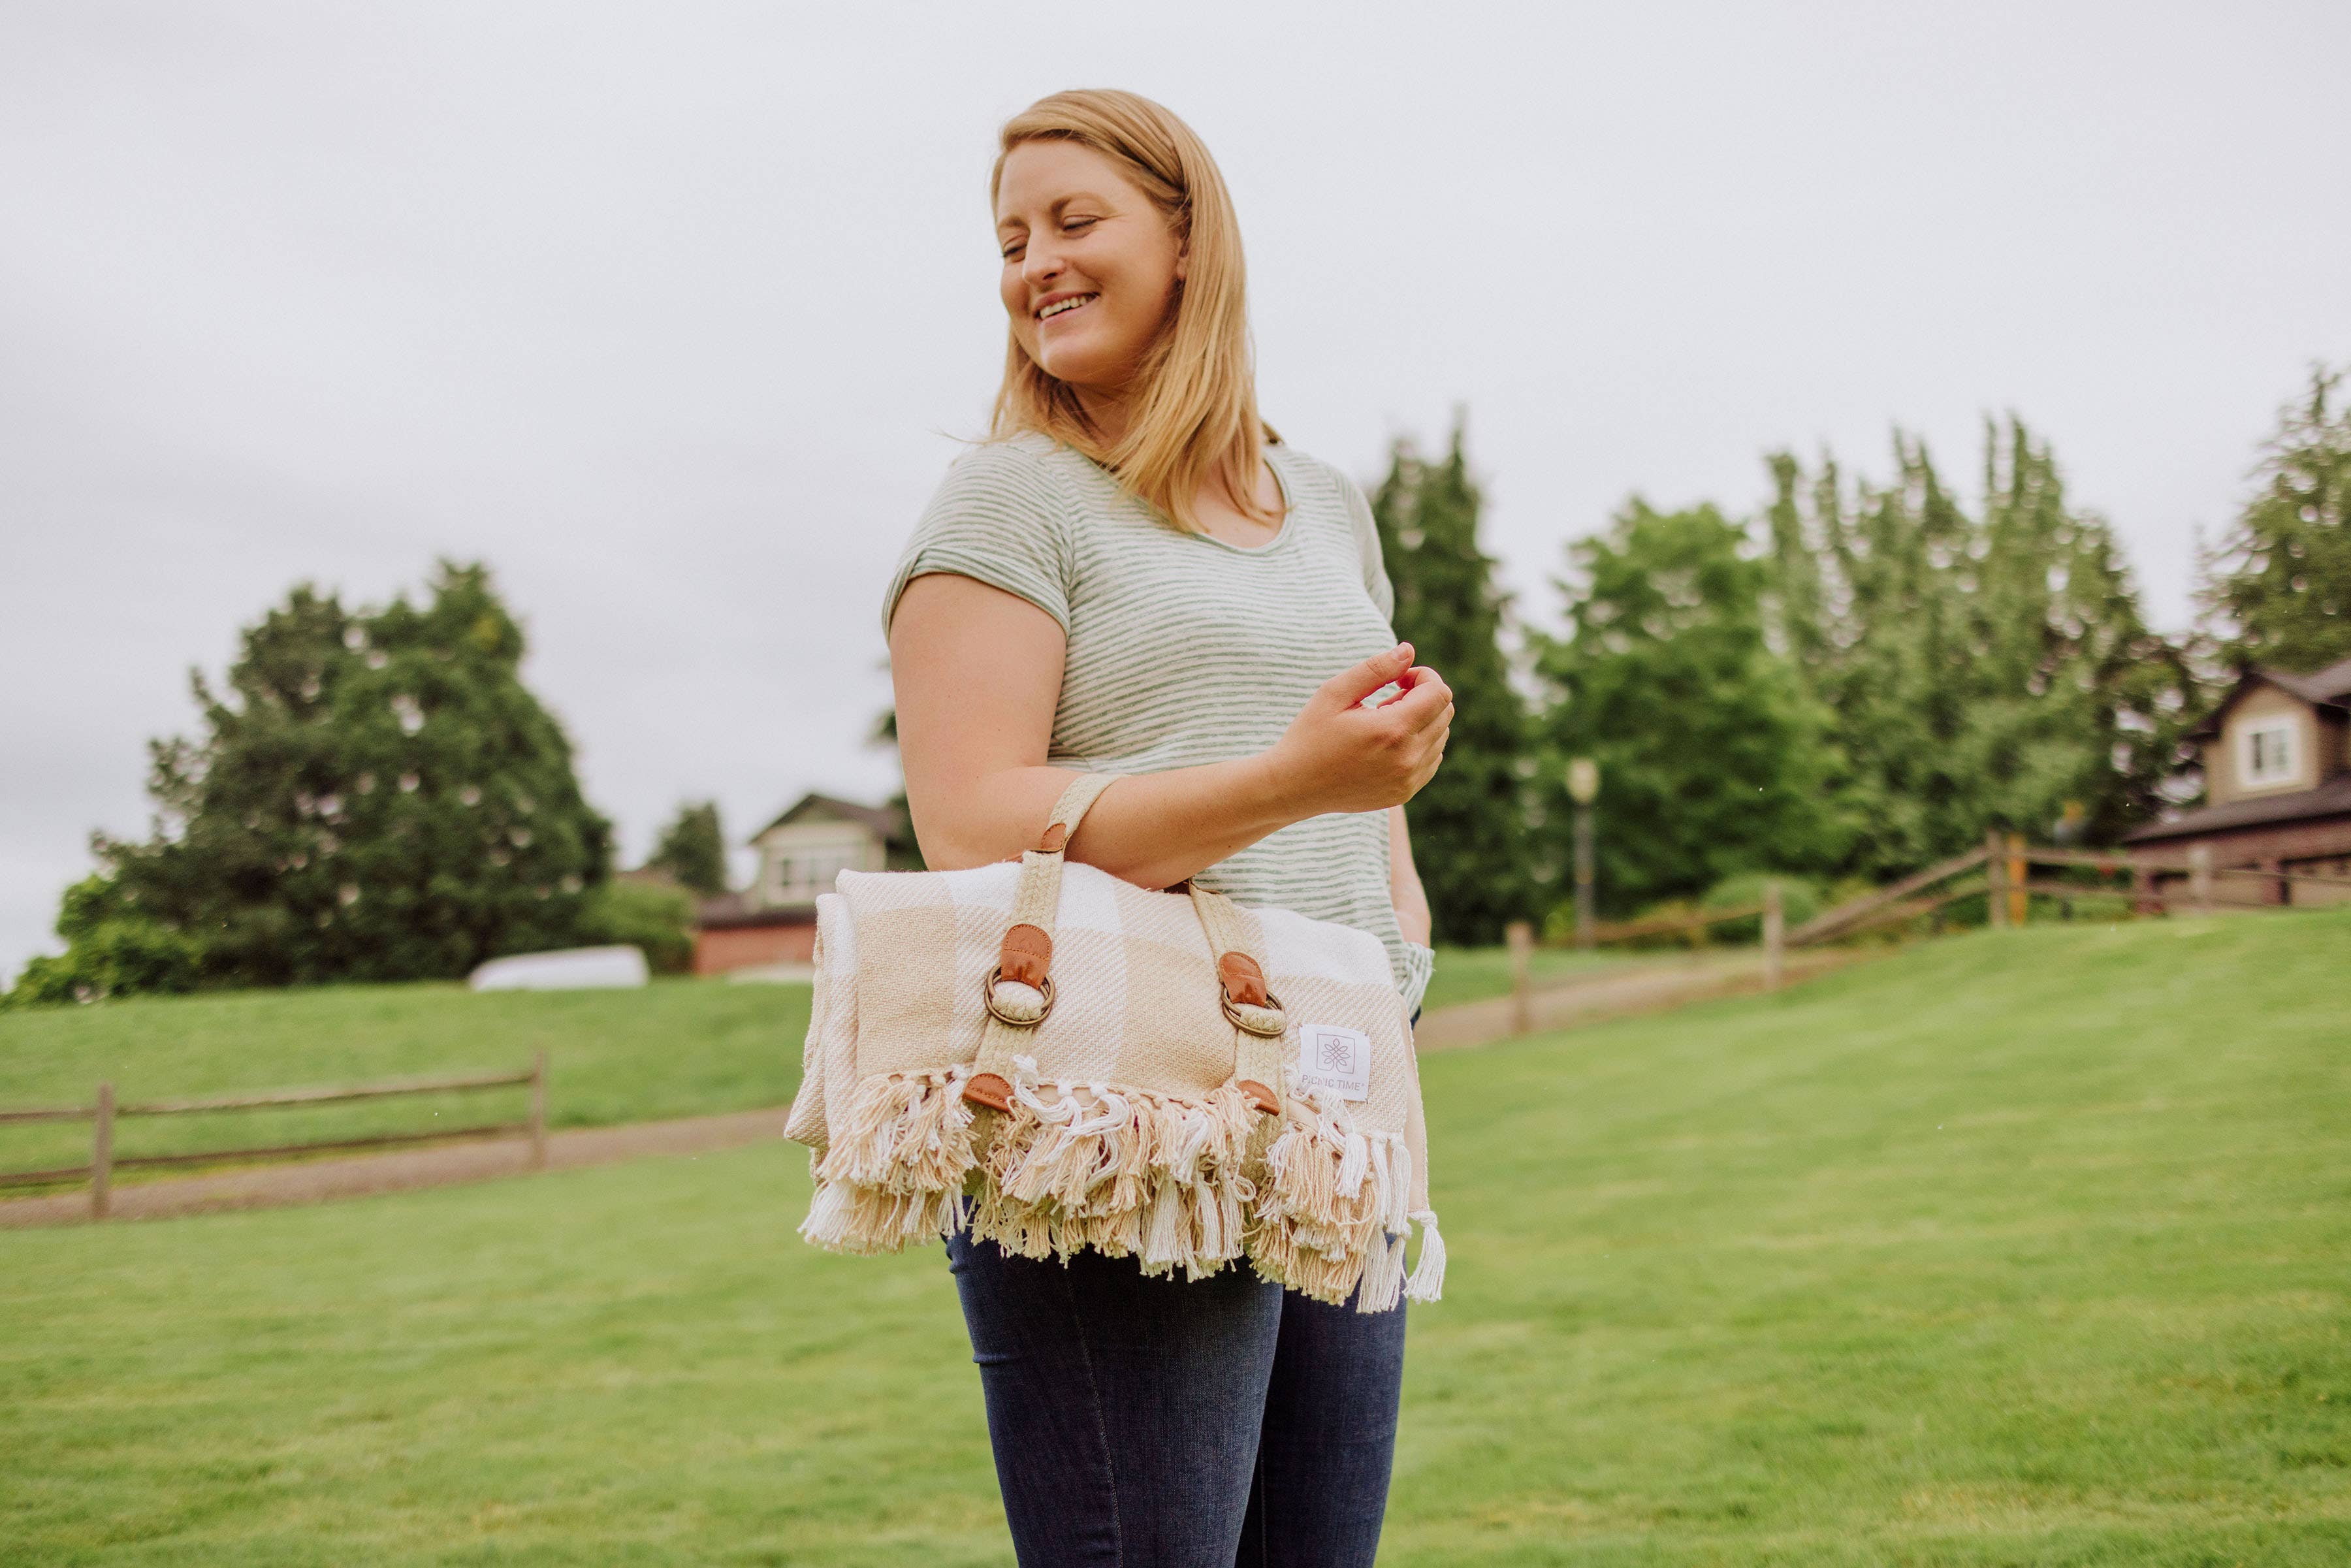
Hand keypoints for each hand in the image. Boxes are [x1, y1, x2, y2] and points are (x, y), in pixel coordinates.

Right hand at [1262, 642, 1451, 817]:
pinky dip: (1419, 743)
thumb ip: (1375, 668)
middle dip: (1423, 696)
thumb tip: (1408, 651)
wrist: (1293, 788)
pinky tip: (1386, 743)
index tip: (1397, 679)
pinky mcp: (1405, 793)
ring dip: (1420, 720)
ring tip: (1383, 722)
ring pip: (1441, 735)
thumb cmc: (1310, 735)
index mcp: (1392, 731)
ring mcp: (1408, 780)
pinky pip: (1432, 758)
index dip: (1423, 676)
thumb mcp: (1334, 693)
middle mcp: (1408, 759)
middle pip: (1445, 712)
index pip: (1439, 693)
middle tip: (1387, 699)